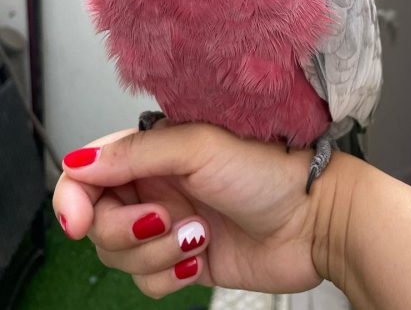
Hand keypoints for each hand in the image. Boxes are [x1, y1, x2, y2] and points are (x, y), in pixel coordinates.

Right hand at [53, 123, 352, 298]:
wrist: (316, 219)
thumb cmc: (270, 169)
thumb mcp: (200, 147)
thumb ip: (136, 152)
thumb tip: (78, 161)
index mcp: (156, 150)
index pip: (89, 172)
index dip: (74, 197)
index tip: (80, 221)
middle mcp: (158, 186)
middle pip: (100, 221)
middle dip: (126, 228)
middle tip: (163, 218)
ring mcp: (170, 225)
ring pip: (121, 256)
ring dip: (157, 252)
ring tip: (198, 233)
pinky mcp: (186, 261)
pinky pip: (149, 283)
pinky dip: (172, 274)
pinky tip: (204, 254)